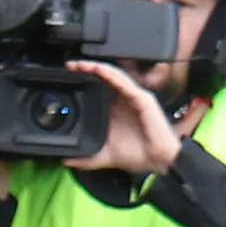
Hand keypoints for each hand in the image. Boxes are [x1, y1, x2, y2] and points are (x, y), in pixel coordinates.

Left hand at [65, 60, 191, 174]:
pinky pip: (125, 82)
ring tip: (80, 64)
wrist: (160, 162)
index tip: (68, 78)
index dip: (84, 82)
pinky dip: (111, 74)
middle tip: (70, 65)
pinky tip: (99, 69)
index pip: (98, 90)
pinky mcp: (142, 99)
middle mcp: (124, 101)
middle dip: (87, 70)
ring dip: (96, 68)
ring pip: (113, 76)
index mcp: (115, 111)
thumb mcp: (105, 156)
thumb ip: (87, 159)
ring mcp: (133, 98)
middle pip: (104, 79)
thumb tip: (65, 161)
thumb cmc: (140, 156)